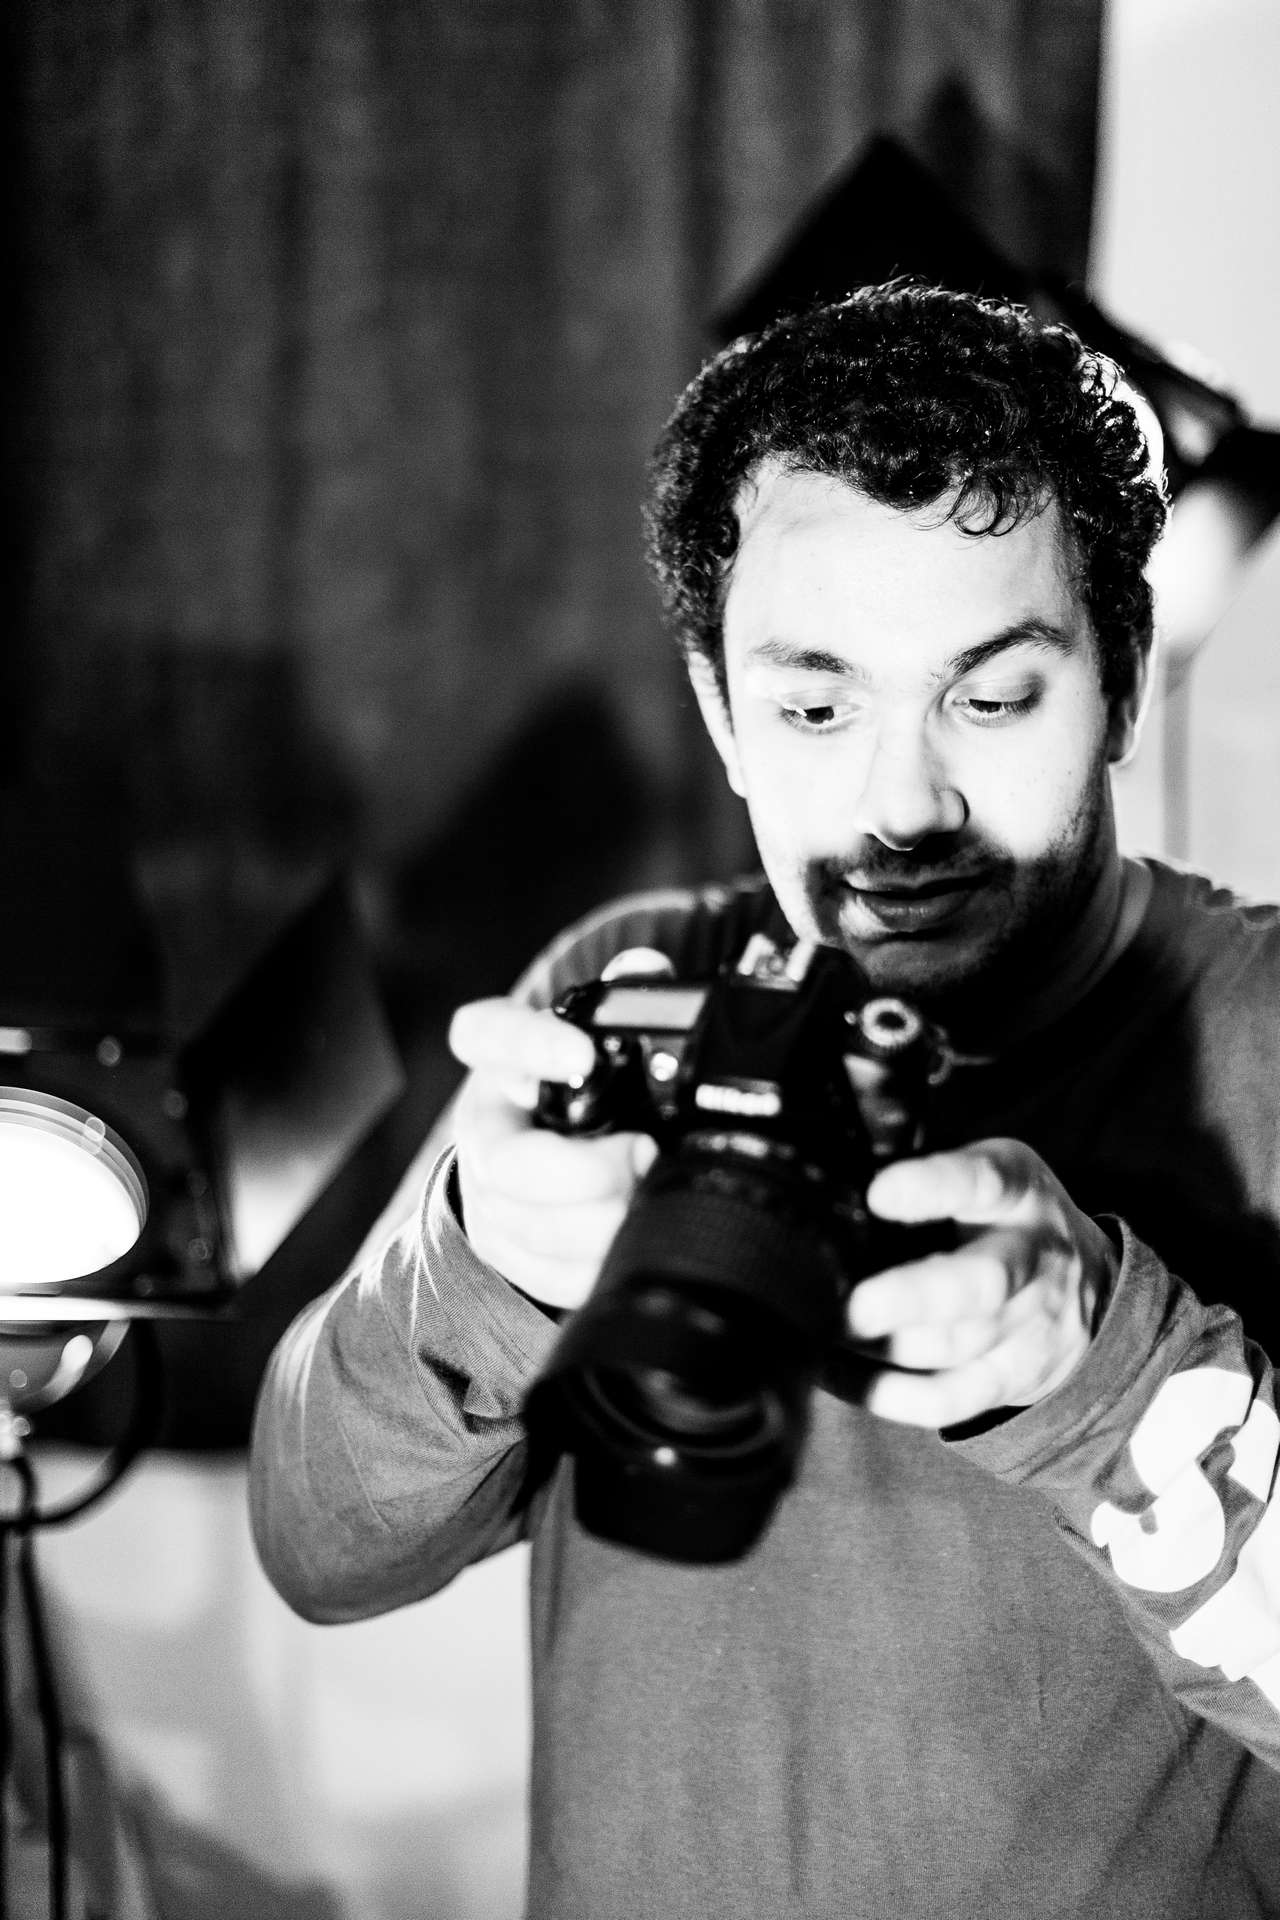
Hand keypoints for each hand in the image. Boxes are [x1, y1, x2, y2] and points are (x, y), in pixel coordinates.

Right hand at [448, 998, 655, 1311]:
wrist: (540, 1166)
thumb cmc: (575, 1091)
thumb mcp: (593, 1038)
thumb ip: (625, 997)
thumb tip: (648, 971)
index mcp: (501, 1062)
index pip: (485, 1036)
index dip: (527, 1045)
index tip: (581, 1055)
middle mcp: (484, 1130)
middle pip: (507, 1164)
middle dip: (582, 1172)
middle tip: (642, 1156)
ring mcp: (488, 1196)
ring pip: (529, 1227)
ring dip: (598, 1225)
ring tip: (646, 1204)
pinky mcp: (505, 1249)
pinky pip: (545, 1272)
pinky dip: (592, 1266)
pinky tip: (624, 1244)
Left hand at [846, 1138, 1116, 1428]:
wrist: (1088, 1286)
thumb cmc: (1003, 1217)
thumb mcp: (987, 1169)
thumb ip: (926, 1168)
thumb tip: (837, 1168)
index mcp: (1018, 1191)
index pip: (983, 1182)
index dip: (933, 1186)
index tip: (879, 1193)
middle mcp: (1032, 1258)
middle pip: (980, 1284)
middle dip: (911, 1297)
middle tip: (853, 1305)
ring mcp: (1028, 1325)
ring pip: (957, 1345)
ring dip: (883, 1345)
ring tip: (822, 1331)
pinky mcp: (1012, 1378)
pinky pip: (949, 1399)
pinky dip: (886, 1393)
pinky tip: (834, 1370)